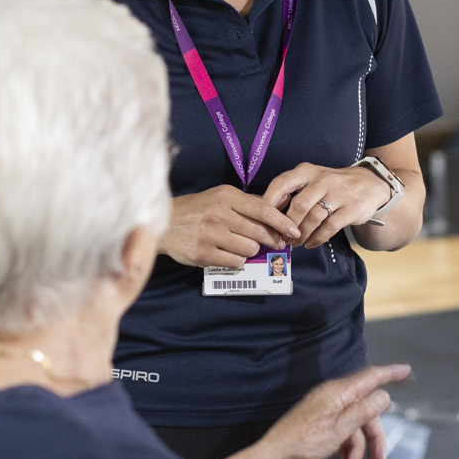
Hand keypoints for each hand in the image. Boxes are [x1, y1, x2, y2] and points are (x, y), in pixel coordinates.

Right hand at [161, 186, 302, 267]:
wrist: (164, 223)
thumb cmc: (197, 209)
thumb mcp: (220, 196)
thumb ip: (247, 203)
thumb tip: (277, 208)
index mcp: (227, 197)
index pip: (263, 209)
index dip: (282, 221)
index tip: (294, 230)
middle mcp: (219, 214)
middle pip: (259, 232)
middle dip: (272, 240)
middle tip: (276, 243)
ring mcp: (211, 235)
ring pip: (249, 249)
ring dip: (251, 251)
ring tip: (242, 246)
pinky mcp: (204, 253)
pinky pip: (235, 262)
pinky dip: (237, 260)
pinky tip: (229, 253)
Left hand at [222, 365, 413, 458]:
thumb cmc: (302, 443)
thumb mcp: (339, 429)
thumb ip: (363, 411)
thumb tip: (383, 396)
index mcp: (336, 393)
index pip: (370, 378)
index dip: (390, 374)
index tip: (407, 371)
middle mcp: (332, 400)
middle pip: (366, 410)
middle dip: (375, 435)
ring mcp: (327, 414)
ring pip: (357, 426)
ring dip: (360, 448)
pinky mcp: (322, 428)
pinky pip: (345, 435)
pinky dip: (348, 451)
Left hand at [261, 162, 390, 247]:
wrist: (370, 184)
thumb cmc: (333, 185)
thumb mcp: (312, 179)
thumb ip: (292, 191)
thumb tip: (267, 212)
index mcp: (307, 171)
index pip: (282, 183)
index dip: (269, 202)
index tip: (262, 219)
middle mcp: (323, 179)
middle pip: (299, 205)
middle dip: (287, 225)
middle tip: (281, 238)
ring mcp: (339, 193)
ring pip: (314, 218)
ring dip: (301, 234)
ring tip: (295, 243)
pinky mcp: (352, 208)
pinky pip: (329, 227)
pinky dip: (317, 238)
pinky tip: (311, 243)